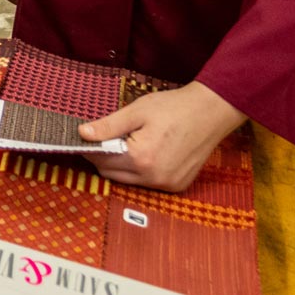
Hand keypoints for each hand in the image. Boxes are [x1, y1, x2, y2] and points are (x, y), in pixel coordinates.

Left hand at [78, 82, 245, 191]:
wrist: (211, 112)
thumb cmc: (174, 107)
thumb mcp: (137, 111)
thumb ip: (108, 126)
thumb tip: (83, 134)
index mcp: (141, 158)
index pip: (101, 160)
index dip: (90, 148)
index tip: (85, 138)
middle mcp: (153, 177)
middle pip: (112, 174)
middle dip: (104, 158)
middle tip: (108, 138)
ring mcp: (167, 185)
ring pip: (129, 181)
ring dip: (122, 166)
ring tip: (130, 142)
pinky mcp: (177, 186)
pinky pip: (148, 183)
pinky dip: (141, 171)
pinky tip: (148, 152)